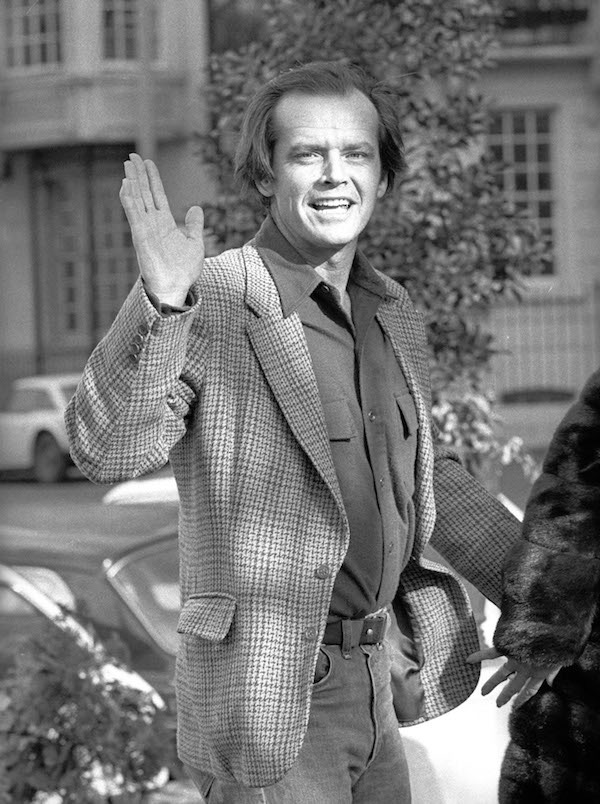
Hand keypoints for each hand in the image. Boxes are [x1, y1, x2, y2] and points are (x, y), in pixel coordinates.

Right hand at [120, 153, 204, 305]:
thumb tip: (197, 208)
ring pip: (137, 200)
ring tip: (127, 165)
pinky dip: (129, 200)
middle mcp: (152, 223)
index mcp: (165, 223)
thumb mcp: (195, 242)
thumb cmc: (183, 270)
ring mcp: (145, 229)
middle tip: (132, 156)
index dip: (152, 178)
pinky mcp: (140, 236)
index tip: (148, 162)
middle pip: (144, 193)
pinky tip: (126, 185)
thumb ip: (194, 225)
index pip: (157, 195)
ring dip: (132, 182)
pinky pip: (133, 215)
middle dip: (139, 174)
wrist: (176, 287)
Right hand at [467, 647, 560, 707]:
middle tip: (497, 704)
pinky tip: (469, 660)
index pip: (529, 690)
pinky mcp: (509, 648)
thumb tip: (552, 684)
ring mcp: (516, 660)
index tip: (515, 706)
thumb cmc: (559, 642)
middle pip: (513, 687)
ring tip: (483, 693)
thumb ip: (555, 672)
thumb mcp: (560, 660)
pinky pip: (492, 653)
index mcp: (539, 672)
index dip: (522, 699)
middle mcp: (526, 669)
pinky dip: (480, 656)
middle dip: (505, 696)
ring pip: (501, 675)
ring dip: (492, 684)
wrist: (553, 628)